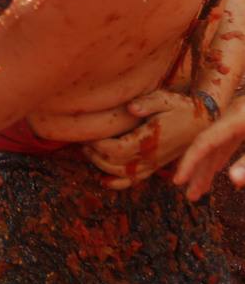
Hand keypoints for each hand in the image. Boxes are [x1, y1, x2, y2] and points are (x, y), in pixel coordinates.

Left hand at [84, 91, 210, 188]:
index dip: (98, 145)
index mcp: (150, 140)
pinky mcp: (156, 166)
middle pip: (115, 164)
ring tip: (88, 153)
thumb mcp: (165, 100)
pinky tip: (104, 182)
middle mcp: (151, 156)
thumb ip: (148, 104)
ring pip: (123, 175)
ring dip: (102, 168)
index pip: (117, 150)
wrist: (201, 122)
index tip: (86, 135)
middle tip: (82, 143)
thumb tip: (131, 108)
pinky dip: (118, 184)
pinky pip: (136, 180)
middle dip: (95, 155)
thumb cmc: (180, 108)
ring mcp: (154, 164)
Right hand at [174, 98, 244, 199]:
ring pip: (219, 144)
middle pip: (209, 144)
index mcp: (238, 119)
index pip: (205, 142)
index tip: (178, 182)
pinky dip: (222, 157)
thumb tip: (233, 181)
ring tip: (200, 190)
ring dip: (209, 166)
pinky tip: (219, 169)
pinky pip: (229, 141)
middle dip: (199, 170)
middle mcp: (235, 116)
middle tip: (190, 196)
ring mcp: (242, 117)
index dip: (190, 162)